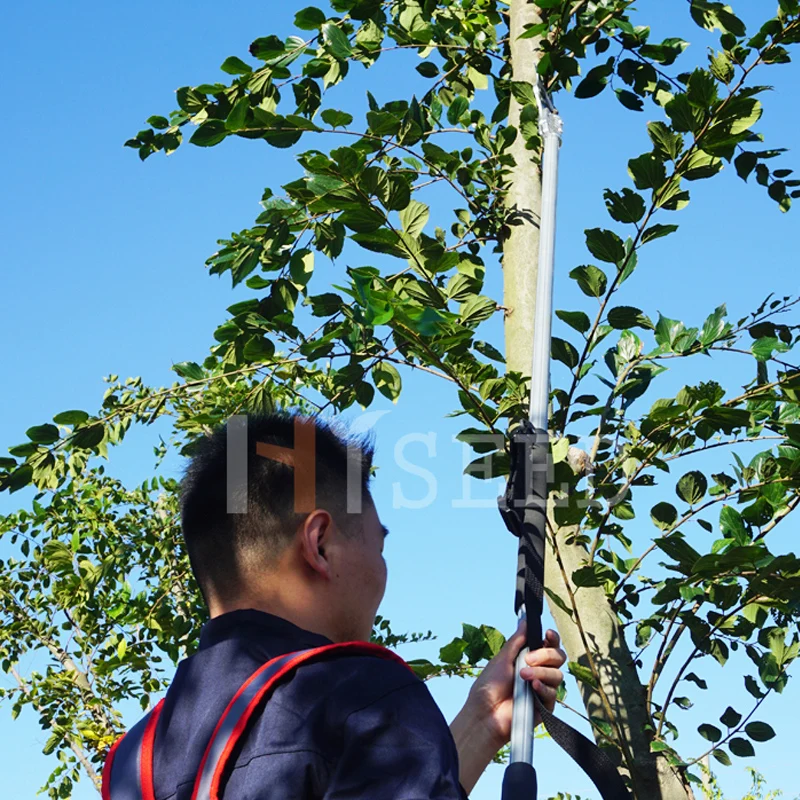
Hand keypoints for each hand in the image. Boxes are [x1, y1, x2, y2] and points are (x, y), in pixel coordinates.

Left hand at [466, 619, 565, 747]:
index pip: (549, 645)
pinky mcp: (546, 707)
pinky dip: (543, 688)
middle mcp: (539, 672)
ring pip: (558, 675)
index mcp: (529, 658)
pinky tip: (532, 687)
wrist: (485, 713)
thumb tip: (524, 621)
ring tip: (523, 676)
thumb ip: (516, 641)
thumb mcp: (502, 658)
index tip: (548, 634)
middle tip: (529, 659)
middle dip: (545, 655)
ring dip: (540, 672)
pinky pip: (554, 694)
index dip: (552, 638)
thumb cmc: (489, 686)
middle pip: (558, 657)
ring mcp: (543, 689)